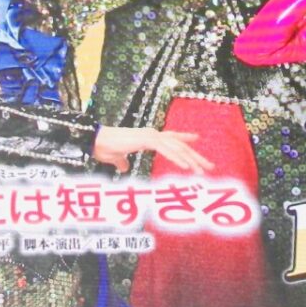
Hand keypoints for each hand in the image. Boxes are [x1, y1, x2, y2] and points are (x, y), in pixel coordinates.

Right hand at [93, 125, 208, 173]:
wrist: (95, 141)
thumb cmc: (104, 148)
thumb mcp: (117, 158)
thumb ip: (123, 162)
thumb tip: (125, 168)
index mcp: (148, 136)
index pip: (171, 137)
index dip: (184, 138)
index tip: (197, 138)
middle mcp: (152, 134)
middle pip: (180, 145)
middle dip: (195, 156)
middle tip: (210, 167)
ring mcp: (150, 136)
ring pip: (177, 148)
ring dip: (191, 160)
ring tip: (203, 172)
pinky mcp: (146, 140)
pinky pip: (167, 150)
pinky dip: (178, 158)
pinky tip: (187, 167)